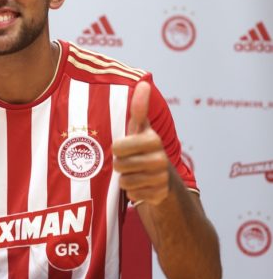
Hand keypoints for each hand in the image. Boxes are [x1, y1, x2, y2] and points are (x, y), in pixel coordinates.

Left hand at [112, 81, 170, 205]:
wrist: (161, 178)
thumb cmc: (142, 148)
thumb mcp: (139, 128)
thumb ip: (139, 108)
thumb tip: (144, 82)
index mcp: (153, 139)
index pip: (119, 147)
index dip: (117, 149)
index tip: (123, 147)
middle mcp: (160, 158)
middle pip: (120, 166)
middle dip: (120, 165)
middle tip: (127, 162)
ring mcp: (161, 178)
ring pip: (125, 182)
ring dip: (125, 179)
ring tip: (133, 173)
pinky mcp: (159, 195)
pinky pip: (133, 195)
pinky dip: (133, 192)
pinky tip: (140, 186)